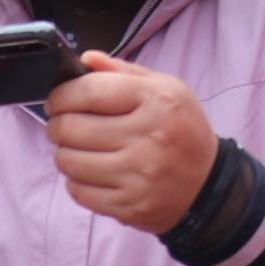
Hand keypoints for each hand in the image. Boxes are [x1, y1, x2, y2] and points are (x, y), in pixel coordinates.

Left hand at [45, 52, 217, 232]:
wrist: (207, 186)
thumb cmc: (181, 130)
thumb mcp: (166, 90)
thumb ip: (124, 72)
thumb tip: (85, 60)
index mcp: (157, 100)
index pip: (89, 91)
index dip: (62, 95)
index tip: (57, 100)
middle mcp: (148, 137)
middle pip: (71, 127)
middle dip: (56, 125)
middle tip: (61, 125)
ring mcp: (137, 175)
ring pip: (68, 161)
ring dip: (64, 153)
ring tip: (77, 149)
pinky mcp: (127, 205)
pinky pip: (77, 191)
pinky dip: (75, 180)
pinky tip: (90, 172)